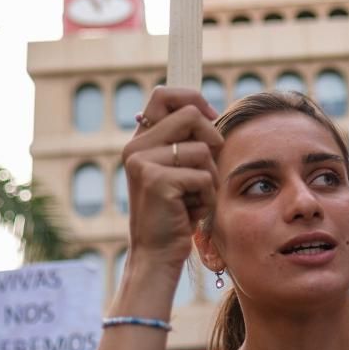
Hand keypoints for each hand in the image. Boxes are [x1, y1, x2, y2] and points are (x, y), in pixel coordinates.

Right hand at [121, 86, 222, 274]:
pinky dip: (207, 197)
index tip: (210, 119)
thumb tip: (208, 113)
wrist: (157, 254)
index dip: (193, 98)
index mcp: (141, 141)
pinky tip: (190, 212)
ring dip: (210, 177)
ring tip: (193, 198)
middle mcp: (136, 147)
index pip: (163, 94)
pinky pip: (203, 176)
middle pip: (191, 114)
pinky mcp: (156, 180)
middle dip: (212, 140)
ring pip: (203, 149)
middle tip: (206, 170)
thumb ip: (186, 142)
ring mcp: (143, 162)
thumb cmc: (175, 213)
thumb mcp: (179, 171)